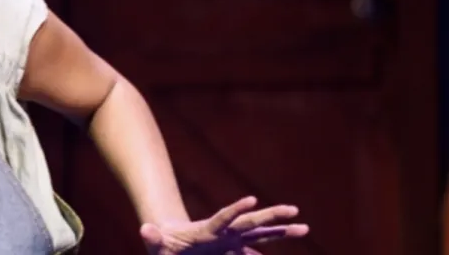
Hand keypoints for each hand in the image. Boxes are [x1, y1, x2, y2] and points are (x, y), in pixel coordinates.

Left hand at [140, 196, 309, 254]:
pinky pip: (254, 251)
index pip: (223, 218)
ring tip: (304, 227)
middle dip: (272, 217)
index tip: (252, 199)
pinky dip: (266, 252)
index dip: (235, 210)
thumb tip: (144, 229)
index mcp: (206, 231)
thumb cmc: (163, 245)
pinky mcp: (233, 249)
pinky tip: (285, 248)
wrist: (170, 243)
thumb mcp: (155, 243)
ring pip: (260, 234)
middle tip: (295, 211)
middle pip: (251, 223)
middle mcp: (224, 233)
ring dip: (281, 232)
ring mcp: (231, 240)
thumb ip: (151, 237)